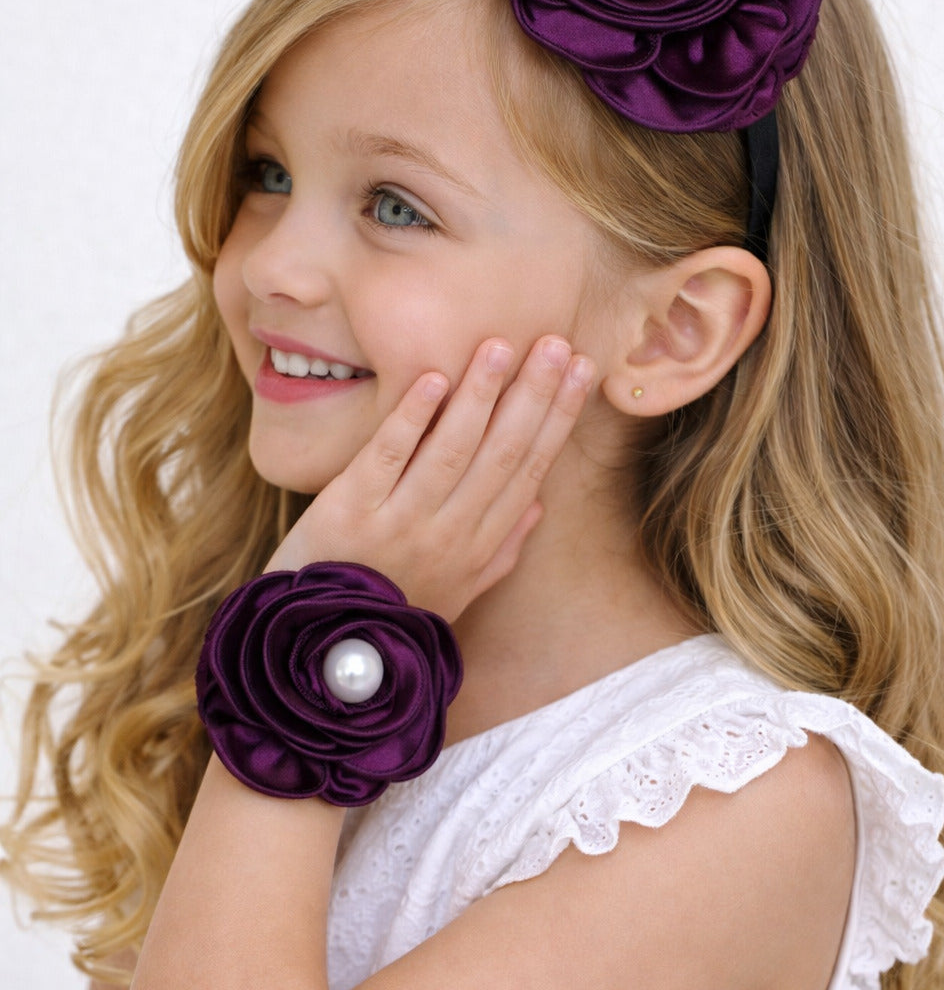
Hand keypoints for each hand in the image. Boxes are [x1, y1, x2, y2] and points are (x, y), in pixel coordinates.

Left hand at [263, 336, 594, 620]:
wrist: (313, 646)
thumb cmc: (389, 613)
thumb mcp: (454, 593)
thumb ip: (499, 551)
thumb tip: (538, 506)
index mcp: (478, 549)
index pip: (529, 472)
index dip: (558, 420)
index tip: (583, 373)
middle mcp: (447, 535)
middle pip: (501, 454)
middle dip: (533, 396)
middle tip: (556, 343)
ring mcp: (400, 523)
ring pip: (451, 450)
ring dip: (480, 395)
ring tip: (501, 346)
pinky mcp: (349, 512)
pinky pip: (388, 456)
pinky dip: (412, 417)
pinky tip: (434, 378)